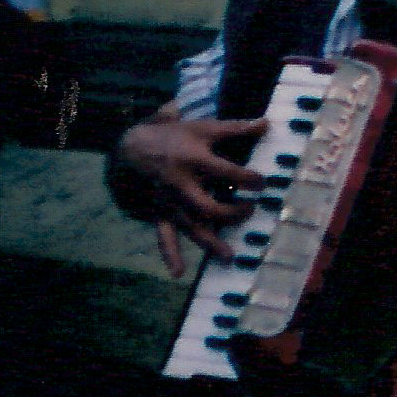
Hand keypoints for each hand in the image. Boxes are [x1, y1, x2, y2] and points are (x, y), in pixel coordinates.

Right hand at [113, 112, 268, 275]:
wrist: (129, 148)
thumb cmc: (173, 136)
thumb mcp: (203, 127)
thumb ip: (235, 127)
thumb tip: (266, 123)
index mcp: (194, 160)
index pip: (227, 172)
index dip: (248, 178)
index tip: (263, 182)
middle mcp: (181, 184)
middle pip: (209, 206)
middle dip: (232, 213)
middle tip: (251, 210)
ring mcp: (169, 202)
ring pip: (191, 226)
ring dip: (210, 242)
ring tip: (230, 257)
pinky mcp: (159, 213)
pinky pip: (163, 236)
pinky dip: (170, 254)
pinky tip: (178, 273)